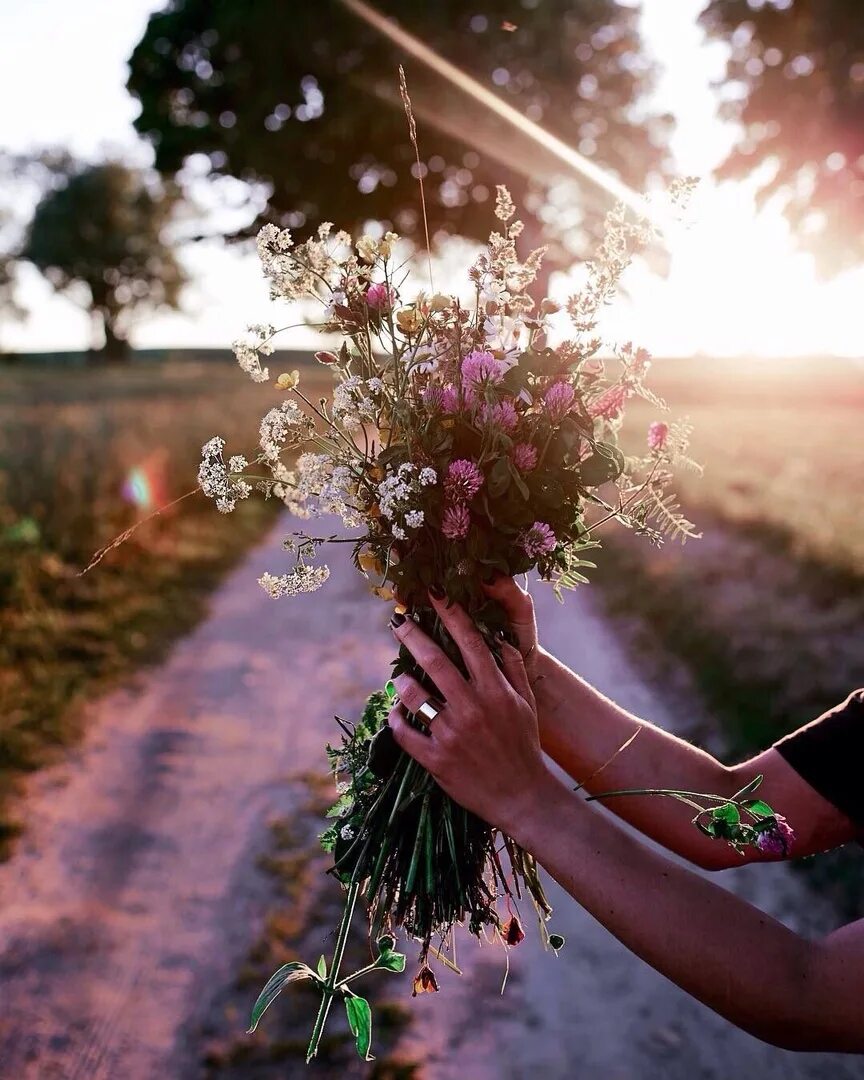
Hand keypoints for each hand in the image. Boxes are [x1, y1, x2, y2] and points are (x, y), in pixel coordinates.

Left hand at [388, 592, 552, 832]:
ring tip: (399, 676)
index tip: (434, 593)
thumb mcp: (526, 704)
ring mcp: (452, 734)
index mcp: (495, 691)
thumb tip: (496, 637)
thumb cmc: (524, 746)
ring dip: (402, 682)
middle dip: (413, 636)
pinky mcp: (436, 759)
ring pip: (415, 696)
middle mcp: (473, 708)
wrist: (522, 797)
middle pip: (435, 661)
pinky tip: (397, 711)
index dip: (451, 614)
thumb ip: (512, 668)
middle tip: (398, 621)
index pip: (470, 642)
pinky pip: (404, 733)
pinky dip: (396, 719)